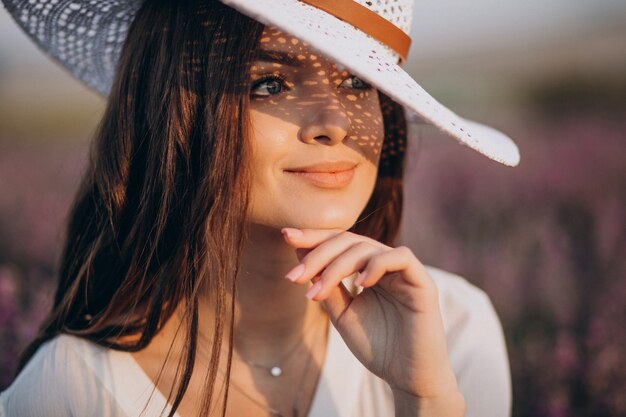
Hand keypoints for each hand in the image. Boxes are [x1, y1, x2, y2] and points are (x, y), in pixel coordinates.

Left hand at [282, 228, 463, 413]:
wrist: (408, 379)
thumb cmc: (378, 348)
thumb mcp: (342, 314)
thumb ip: (326, 286)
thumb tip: (301, 256)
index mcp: (368, 270)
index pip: (340, 242)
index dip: (314, 237)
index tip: (286, 236)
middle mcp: (386, 265)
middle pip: (350, 240)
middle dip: (319, 253)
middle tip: (295, 275)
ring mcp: (405, 273)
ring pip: (369, 247)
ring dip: (337, 265)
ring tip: (319, 290)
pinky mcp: (423, 284)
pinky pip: (401, 257)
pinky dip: (376, 265)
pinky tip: (359, 284)